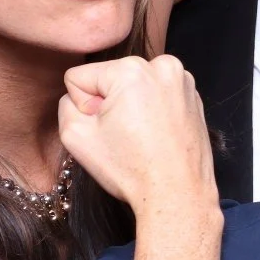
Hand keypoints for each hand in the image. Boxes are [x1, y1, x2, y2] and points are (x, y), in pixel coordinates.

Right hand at [58, 55, 217, 212]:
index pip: (80, 78)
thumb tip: (81, 95)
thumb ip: (66, 104)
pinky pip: (156, 94)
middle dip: (109, 104)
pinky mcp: (194, 96)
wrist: (177, 193)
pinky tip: (157, 134)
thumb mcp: (74, 135)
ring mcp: (183, 80)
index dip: (83, 106)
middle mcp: (162, 66)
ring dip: (130, 105)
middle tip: (124, 135)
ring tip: (142, 136)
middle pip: (109, 79)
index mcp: (131, 69)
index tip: (104, 129)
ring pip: (133, 86)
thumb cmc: (131, 169)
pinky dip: (152, 110)